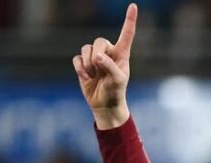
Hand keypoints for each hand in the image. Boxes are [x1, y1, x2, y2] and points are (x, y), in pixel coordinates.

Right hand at [73, 3, 136, 128]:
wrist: (104, 104)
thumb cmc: (116, 92)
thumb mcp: (117, 81)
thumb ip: (109, 67)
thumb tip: (97, 56)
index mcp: (122, 54)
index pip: (127, 34)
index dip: (129, 20)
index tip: (133, 6)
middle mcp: (109, 52)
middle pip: (98, 41)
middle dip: (96, 55)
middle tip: (99, 70)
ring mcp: (95, 57)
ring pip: (86, 49)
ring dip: (88, 64)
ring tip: (94, 76)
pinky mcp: (83, 63)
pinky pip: (77, 58)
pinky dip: (80, 68)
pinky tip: (86, 77)